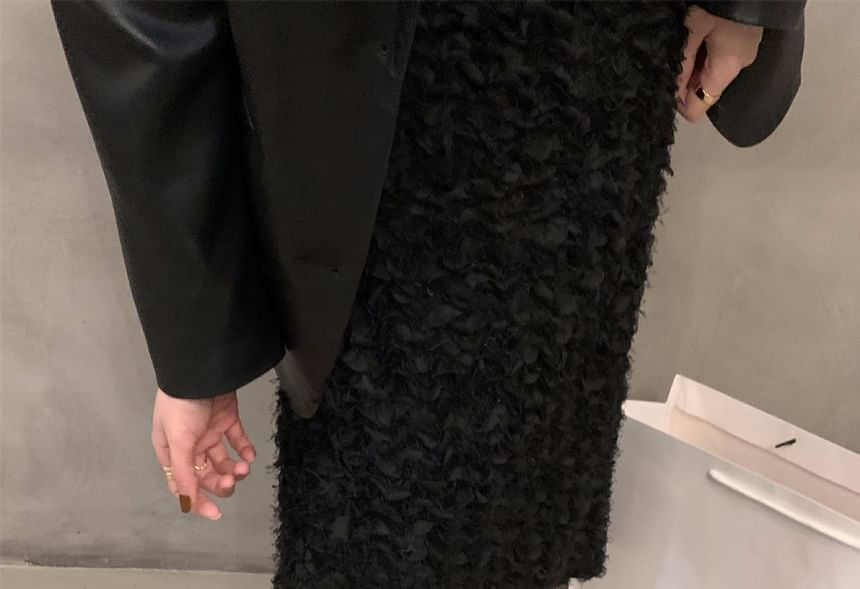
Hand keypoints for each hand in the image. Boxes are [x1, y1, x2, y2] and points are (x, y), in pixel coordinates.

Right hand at [151, 388, 256, 519]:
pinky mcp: (227, 419)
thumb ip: (183, 472)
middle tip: (233, 482)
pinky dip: (244, 449)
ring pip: (223, 460)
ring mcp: (209, 432)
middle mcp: (190, 445)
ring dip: (234, 469)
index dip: (197, 499)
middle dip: (220, 483)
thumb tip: (186, 502)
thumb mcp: (178, 441)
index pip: (182, 484)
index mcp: (171, 451)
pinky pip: (237, 440)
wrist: (202, 370)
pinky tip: (249, 455)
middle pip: (206, 475)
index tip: (214, 512)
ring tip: (244, 468)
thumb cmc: (181, 404)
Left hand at [676, 6, 762, 121]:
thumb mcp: (693, 28)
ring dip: (691, 63)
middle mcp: (739, 63)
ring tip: (680, 43)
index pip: (698, 107)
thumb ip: (681, 62)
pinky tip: (693, 33)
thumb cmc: (723, 0)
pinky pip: (716, 54)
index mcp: (728, 66)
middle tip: (668, 58)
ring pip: (708, 71)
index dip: (677, 101)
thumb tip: (669, 92)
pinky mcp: (742, 35)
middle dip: (682, 80)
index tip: (663, 85)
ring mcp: (742, 49)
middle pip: (702, 89)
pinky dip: (701, 49)